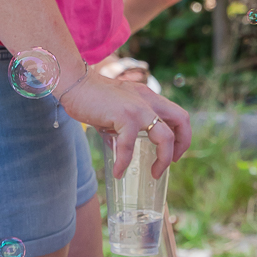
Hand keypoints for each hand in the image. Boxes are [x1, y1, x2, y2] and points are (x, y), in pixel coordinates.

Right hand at [59, 70, 190, 176]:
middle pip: (182, 120)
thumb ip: (129, 123)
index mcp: (150, 98)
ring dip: (163, 159)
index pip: (179, 115)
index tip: (174, 152)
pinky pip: (129, 145)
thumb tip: (126, 148)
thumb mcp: (120, 108)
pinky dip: (124, 162)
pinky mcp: (123, 116)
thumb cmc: (92, 98)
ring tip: (153, 174)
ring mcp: (138, 108)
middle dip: (182, 145)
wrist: (74, 82)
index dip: (183, 135)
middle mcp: (149, 100)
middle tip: (172, 163)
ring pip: (165, 136)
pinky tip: (118, 172)